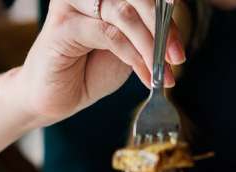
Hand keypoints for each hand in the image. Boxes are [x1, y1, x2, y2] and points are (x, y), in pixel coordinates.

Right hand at [14, 0, 185, 122]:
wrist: (56, 98)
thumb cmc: (90, 69)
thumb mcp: (129, 49)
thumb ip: (146, 33)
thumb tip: (173, 29)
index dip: (166, 14)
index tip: (179, 47)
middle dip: (162, 29)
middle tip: (177, 58)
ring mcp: (71, 5)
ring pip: (124, 14)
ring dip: (149, 46)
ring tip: (162, 72)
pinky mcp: (62, 26)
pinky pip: (109, 35)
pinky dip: (133, 57)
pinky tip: (144, 76)